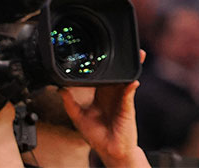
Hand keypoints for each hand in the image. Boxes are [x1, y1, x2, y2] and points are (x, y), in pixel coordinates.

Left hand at [58, 50, 147, 167]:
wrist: (110, 149)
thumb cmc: (97, 136)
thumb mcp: (79, 118)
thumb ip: (70, 104)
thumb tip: (60, 90)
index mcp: (102, 96)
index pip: (102, 77)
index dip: (102, 65)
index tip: (99, 54)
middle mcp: (113, 95)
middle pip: (118, 74)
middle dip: (121, 61)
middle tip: (123, 47)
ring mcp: (122, 99)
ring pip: (127, 79)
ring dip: (133, 68)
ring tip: (138, 56)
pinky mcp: (128, 106)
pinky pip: (129, 93)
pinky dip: (131, 86)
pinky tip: (132, 80)